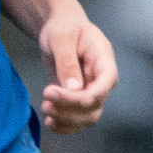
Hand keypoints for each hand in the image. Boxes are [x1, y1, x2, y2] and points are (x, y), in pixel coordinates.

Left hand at [33, 6, 115, 132]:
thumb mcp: (62, 38)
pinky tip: (50, 122)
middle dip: (70, 109)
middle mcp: (101, 79)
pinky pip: (78, 119)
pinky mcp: (78, 99)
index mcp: (103, 60)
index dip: (88, 96)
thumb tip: (73, 88)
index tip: (60, 95)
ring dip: (67, 120)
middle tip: (46, 100)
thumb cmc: (64, 27)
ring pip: (88, 117)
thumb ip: (67, 62)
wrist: (60, 29)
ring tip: (46, 109)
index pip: (106, 83)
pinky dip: (65, 125)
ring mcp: (91, 90)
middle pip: (95, 105)